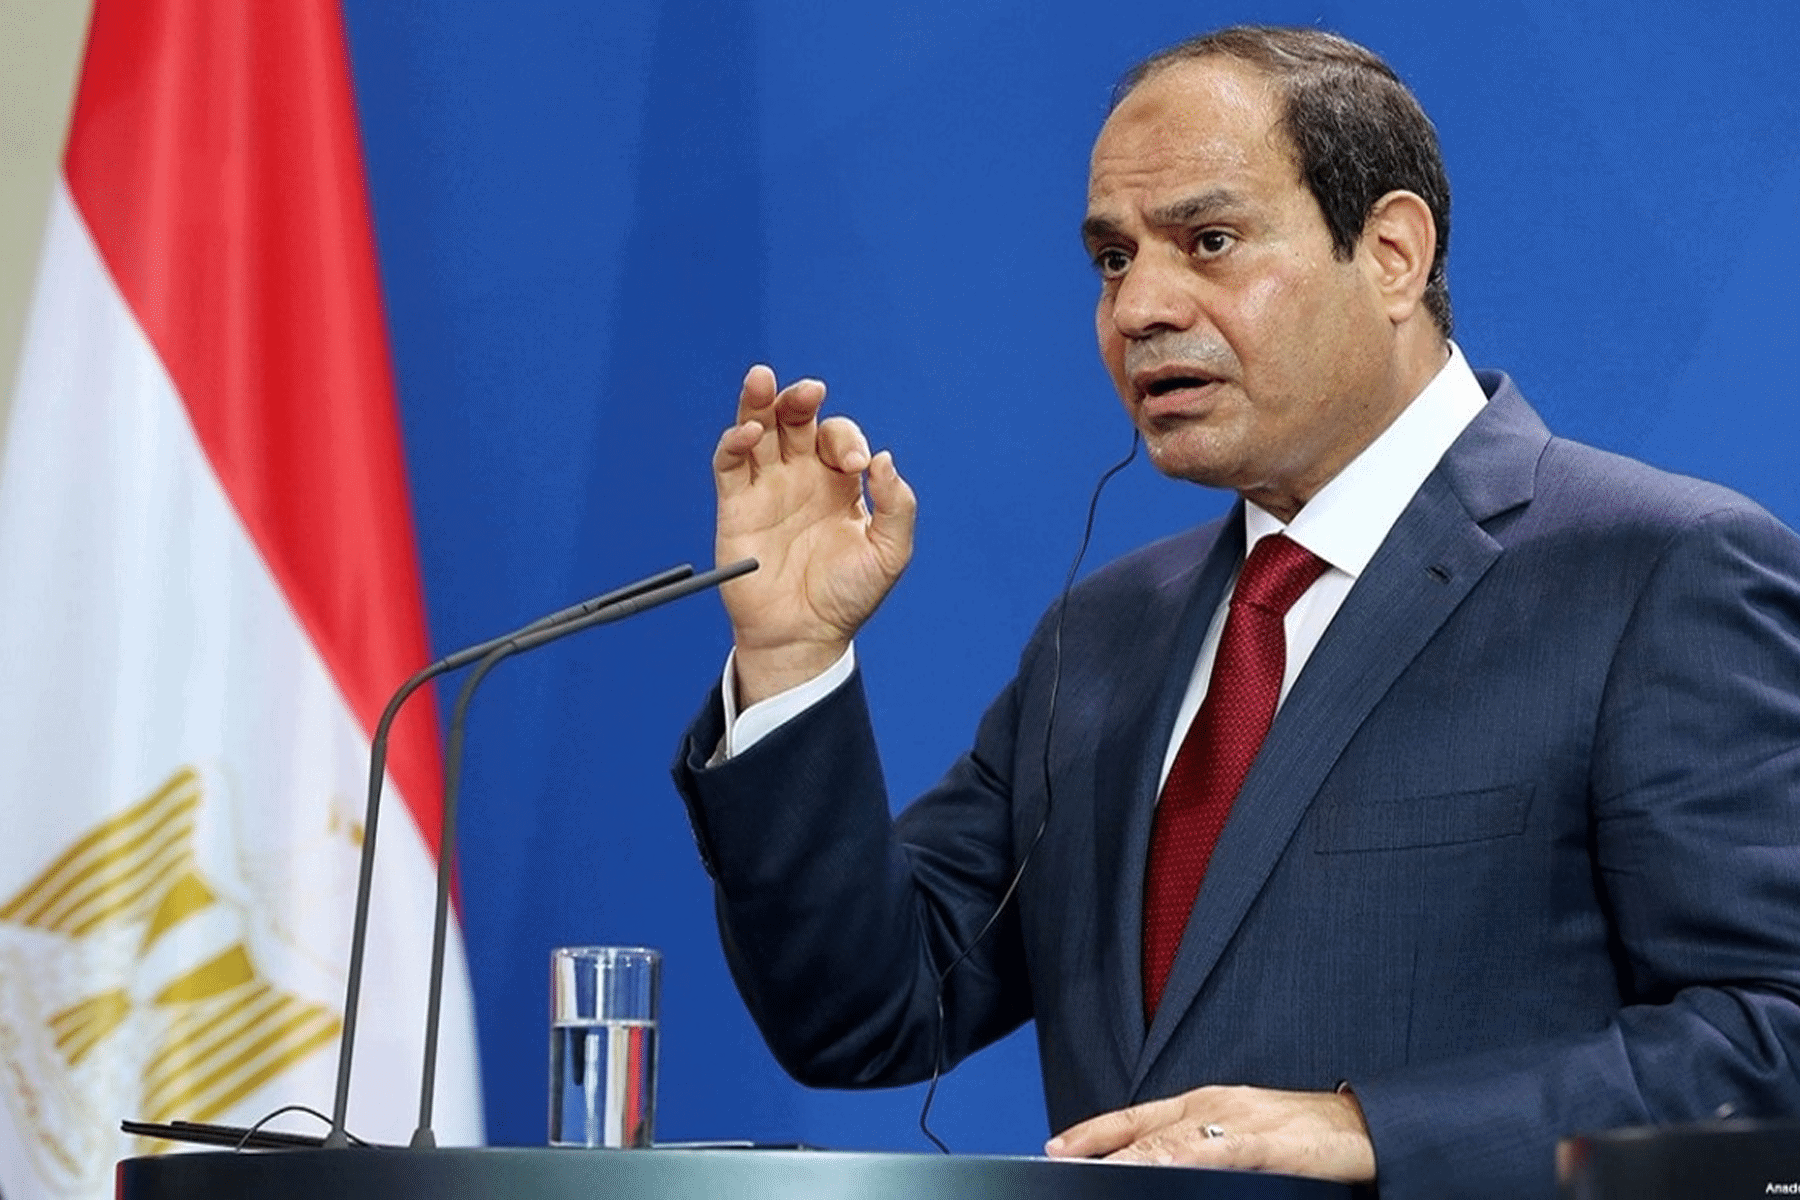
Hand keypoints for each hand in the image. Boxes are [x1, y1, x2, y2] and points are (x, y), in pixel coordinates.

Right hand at [714, 365, 915, 706]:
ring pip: (758, 428)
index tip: (857, 467)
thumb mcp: (890, 553)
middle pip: (794, 419)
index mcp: (838, 482)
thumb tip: (884, 459)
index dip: (847, 440)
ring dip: (759, 401)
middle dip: (800, 399)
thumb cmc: (847, 597)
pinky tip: (748, 432)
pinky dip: (734, 442)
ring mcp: (766, 487)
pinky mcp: (735, 506)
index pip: (838, 438)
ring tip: (763, 379)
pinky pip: (729, 463)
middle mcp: (801, 477)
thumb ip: (897, 506)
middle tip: (811, 392)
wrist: (804, 636)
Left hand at [1043, 1085, 1375, 1183]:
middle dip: (1097, 1143)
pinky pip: (1216, 1150)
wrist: (1363, 1128)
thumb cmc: (1306, 1138)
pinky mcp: (1265, 1141)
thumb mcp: (1242, 1138)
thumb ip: (1200, 1149)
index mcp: (1206, 1104)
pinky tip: (1156, 1168)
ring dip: (1128, 1156)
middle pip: (1142, 1125)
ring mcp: (1238, 1120)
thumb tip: (1159, 1171)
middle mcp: (1213, 1105)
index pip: (1137, 1117)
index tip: (1056, 1147)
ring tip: (1090, 1171)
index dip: (1094, 1131)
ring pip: (1169, 1139)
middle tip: (1058, 1161)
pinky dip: (1183, 1159)